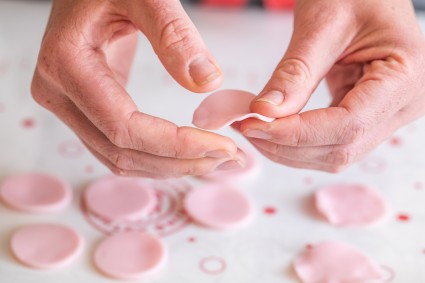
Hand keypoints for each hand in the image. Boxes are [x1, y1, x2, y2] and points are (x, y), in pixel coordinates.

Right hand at [31, 0, 243, 177]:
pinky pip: (119, 146)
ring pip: (119, 158)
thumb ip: (174, 33)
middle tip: (230, 159)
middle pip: (121, 151)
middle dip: (179, 162)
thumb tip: (208, 82)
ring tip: (217, 162)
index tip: (222, 146)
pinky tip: (190, 155)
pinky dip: (157, 157)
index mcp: (66, 64)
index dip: (175, 145)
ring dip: (171, 167)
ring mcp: (68, 104)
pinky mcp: (85, 107)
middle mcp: (59, 93)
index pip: (123, 127)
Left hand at [239, 0, 424, 171]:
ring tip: (254, 128)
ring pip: (335, 153)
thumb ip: (295, 72)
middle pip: (342, 148)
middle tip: (247, 128)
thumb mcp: (322, 23)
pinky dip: (298, 140)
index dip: (297, 133)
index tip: (255, 126)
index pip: (348, 125)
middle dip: (288, 145)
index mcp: (405, 76)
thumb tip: (266, 111)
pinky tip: (272, 128)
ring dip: (290, 149)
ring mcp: (387, 113)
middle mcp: (403, 104)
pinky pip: (331, 141)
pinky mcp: (366, 115)